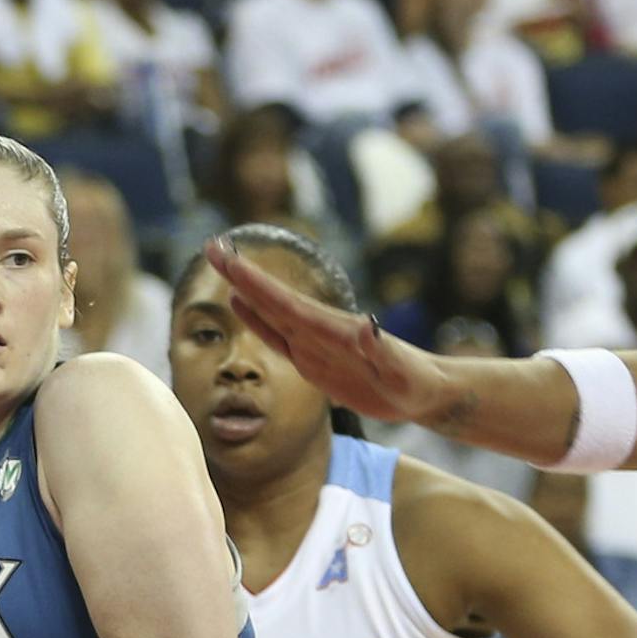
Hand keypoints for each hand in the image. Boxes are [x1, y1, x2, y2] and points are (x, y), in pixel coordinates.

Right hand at [209, 240, 451, 425]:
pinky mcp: (315, 360)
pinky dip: (257, 319)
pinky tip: (240, 304)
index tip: (230, 260)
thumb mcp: (401, 372)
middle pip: (273, 300)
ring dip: (245, 289)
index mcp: (334, 331)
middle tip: (211, 247)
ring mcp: (315, 344)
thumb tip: (367, 326)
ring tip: (220, 263)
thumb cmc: (415, 383)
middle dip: (242, 275)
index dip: (256, 284)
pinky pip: (278, 336)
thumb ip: (382, 351)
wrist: (425, 390)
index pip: (286, 305)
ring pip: (271, 312)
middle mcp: (320, 331)